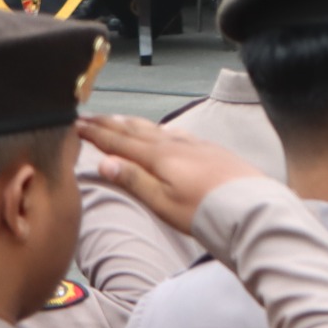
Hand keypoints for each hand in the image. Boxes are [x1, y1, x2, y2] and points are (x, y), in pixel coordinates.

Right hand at [76, 115, 262, 235]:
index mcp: (160, 156)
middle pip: (136, 130)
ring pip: (157, 129)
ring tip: (119, 119)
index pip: (120, 142)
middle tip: (89, 116)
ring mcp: (195, 144)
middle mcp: (176, 144)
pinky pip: (177, 132)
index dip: (96, 133)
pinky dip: (160, 128)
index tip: (76, 125)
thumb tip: (104, 161)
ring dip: (134, 123)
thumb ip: (134, 180)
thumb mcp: (163, 202)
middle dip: (111, 123)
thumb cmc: (204, 211)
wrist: (251, 208)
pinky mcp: (211, 149)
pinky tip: (163, 131)